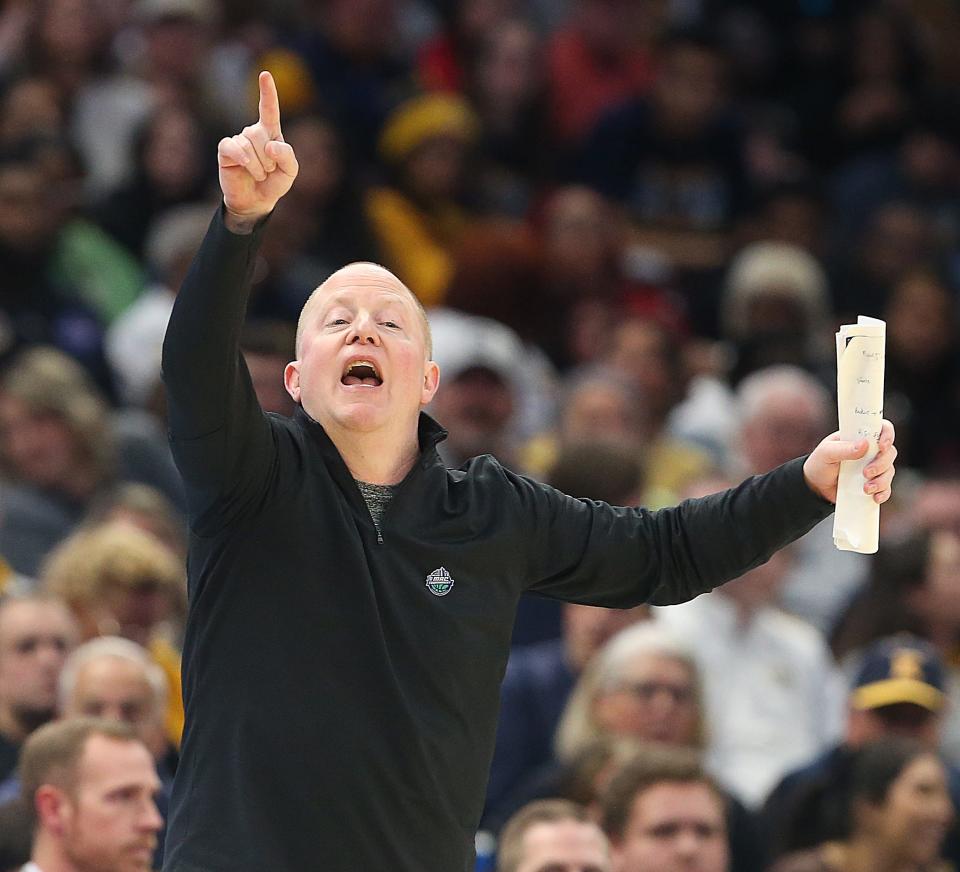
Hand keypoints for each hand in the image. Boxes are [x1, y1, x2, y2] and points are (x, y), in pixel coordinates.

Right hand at [218, 71, 298, 225]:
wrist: (256, 201)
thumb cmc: (274, 183)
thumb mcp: (290, 172)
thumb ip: (287, 156)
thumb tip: (271, 145)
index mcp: (270, 133)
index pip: (269, 109)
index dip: (268, 92)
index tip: (265, 75)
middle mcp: (253, 133)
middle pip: (260, 133)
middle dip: (268, 158)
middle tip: (268, 171)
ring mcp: (238, 140)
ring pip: (249, 144)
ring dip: (258, 165)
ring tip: (258, 174)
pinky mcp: (226, 150)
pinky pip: (234, 147)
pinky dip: (243, 158)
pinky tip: (244, 165)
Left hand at [803, 419, 896, 503]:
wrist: (815, 486)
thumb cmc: (819, 463)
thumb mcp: (826, 453)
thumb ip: (843, 448)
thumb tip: (864, 444)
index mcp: (860, 437)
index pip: (882, 428)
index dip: (887, 435)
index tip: (881, 446)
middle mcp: (870, 451)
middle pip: (890, 452)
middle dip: (882, 463)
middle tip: (865, 473)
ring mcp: (873, 467)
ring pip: (889, 471)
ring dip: (881, 481)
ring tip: (865, 488)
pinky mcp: (873, 483)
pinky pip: (886, 488)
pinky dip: (883, 493)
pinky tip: (874, 497)